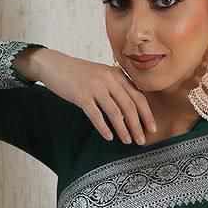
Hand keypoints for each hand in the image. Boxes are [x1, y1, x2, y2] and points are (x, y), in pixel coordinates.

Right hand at [30, 49, 156, 144]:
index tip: (152, 129)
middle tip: (142, 141)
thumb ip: (117, 88)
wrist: (54, 66)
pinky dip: (104, 128)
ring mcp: (95, 87)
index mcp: (117, 75)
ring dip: (123, 129)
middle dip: (137, 126)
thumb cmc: (80, 74)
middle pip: (129, 106)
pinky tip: (109, 137)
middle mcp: (109, 80)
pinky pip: (96, 115)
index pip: (138, 96)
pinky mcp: (81, 96)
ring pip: (115, 113)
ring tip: (128, 141)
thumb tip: (131, 112)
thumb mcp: (103, 75)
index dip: (147, 114)